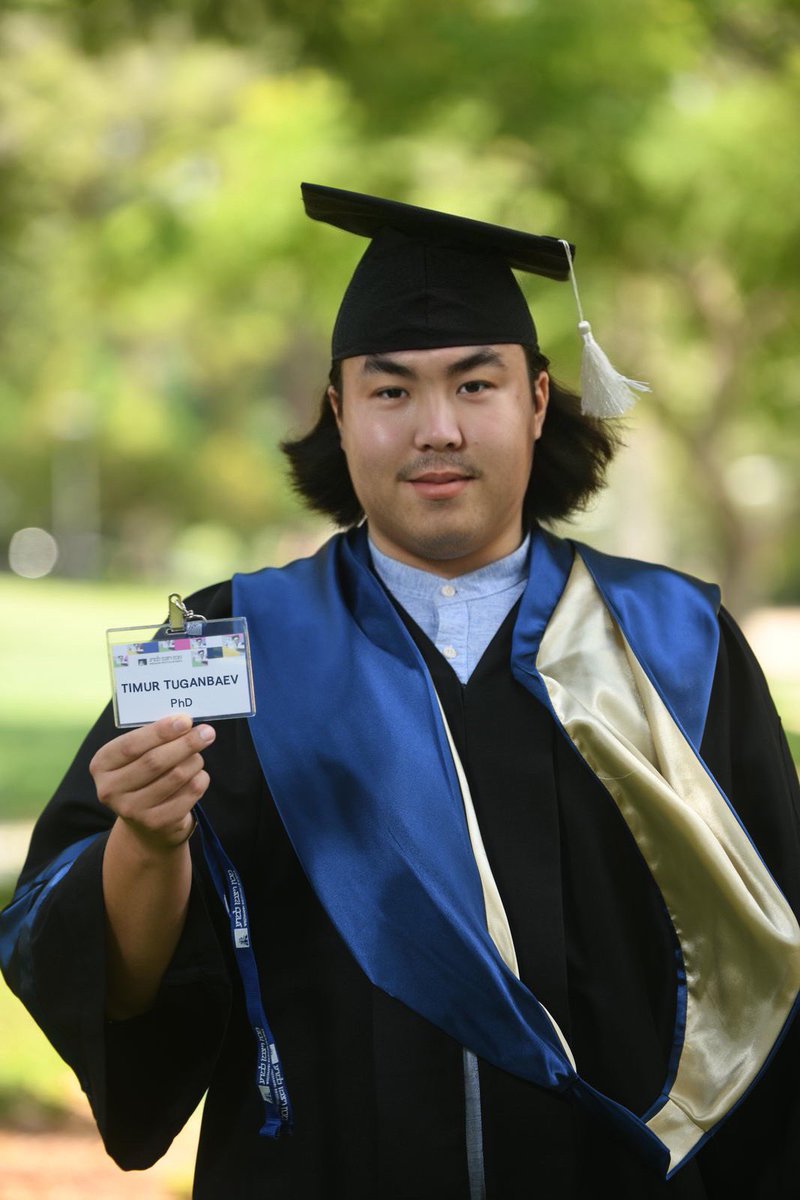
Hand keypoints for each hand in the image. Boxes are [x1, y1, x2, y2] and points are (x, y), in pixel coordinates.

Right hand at [90, 714, 215, 851]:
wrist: (144, 823)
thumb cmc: (143, 775)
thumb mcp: (137, 756)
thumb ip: (154, 739)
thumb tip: (186, 723)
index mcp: (101, 765)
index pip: (131, 745)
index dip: (160, 732)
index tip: (185, 720)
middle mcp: (110, 790)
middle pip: (154, 761)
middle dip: (185, 743)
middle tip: (207, 732)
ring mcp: (132, 810)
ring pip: (176, 775)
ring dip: (194, 761)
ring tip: (198, 756)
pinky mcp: (156, 823)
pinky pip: (190, 792)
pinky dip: (200, 779)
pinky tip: (197, 776)